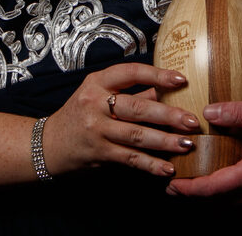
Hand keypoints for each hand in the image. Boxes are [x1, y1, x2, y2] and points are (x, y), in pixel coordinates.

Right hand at [43, 62, 198, 177]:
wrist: (49, 144)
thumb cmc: (81, 114)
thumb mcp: (99, 95)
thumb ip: (133, 93)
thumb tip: (167, 91)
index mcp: (98, 82)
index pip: (131, 73)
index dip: (158, 75)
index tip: (182, 80)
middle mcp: (95, 104)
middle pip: (137, 108)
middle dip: (168, 115)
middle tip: (192, 121)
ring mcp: (96, 130)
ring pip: (136, 136)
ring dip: (165, 142)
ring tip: (187, 145)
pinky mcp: (99, 153)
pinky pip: (130, 158)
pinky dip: (150, 164)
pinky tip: (168, 168)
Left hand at [165, 98, 241, 203]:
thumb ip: (240, 113)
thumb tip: (209, 111)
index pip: (213, 189)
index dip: (189, 190)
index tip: (171, 186)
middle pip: (221, 203)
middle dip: (197, 196)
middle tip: (177, 187)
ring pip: (237, 206)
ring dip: (217, 198)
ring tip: (201, 186)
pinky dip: (237, 198)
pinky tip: (234, 184)